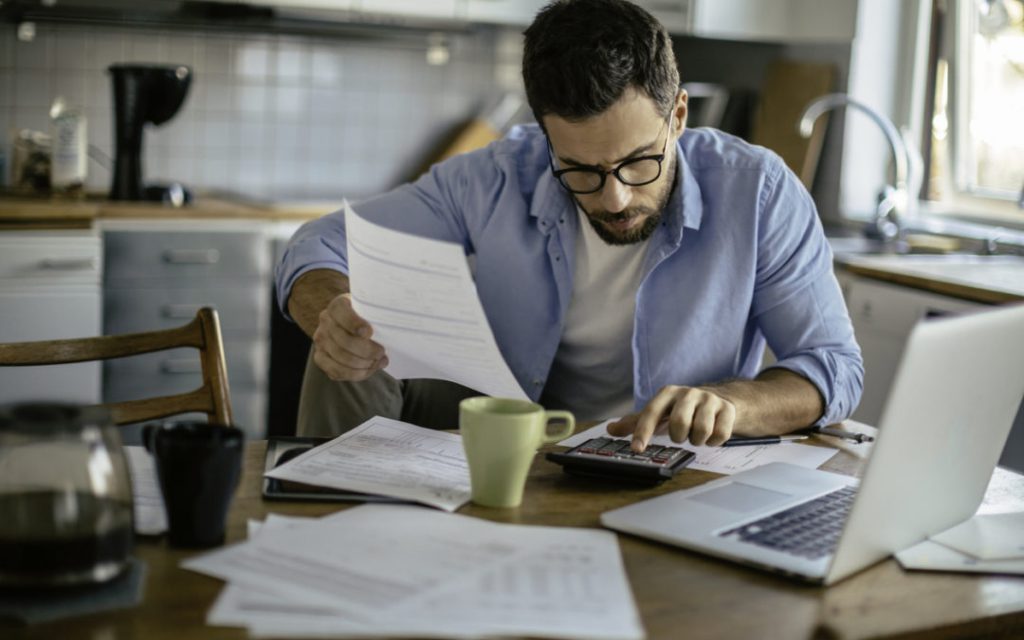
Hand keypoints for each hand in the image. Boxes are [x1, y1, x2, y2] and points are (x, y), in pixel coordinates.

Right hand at [311, 293, 387, 381]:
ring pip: (341, 357)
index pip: (341, 312)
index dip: (354, 323)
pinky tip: (368, 369)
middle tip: (382, 352)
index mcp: (338, 305)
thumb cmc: (371, 318)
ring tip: (378, 362)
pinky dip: (355, 374)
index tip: (369, 332)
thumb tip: (393, 329)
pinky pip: (336, 371)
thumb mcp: (374, 310)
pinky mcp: (321, 357)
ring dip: (363, 363)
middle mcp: (326, 320)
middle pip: (344, 340)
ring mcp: (321, 340)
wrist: (357, 326)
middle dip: (366, 350)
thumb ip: (380, 315)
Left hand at [607, 385, 736, 450]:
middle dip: (679, 436)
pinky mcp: (728, 409)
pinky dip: (714, 442)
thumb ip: (635, 422)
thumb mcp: (659, 413)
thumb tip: (610, 429)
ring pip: (701, 431)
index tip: (636, 449)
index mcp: (668, 393)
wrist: (720, 401)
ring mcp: (710, 399)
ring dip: (697, 440)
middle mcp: (688, 393)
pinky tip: (711, 435)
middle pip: (679, 424)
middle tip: (681, 435)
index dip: (643, 432)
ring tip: (696, 434)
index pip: (651, 412)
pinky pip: (719, 435)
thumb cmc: (683, 410)